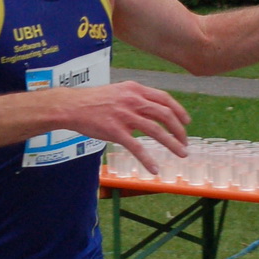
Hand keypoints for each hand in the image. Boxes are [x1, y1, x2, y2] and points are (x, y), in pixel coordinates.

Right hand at [64, 81, 189, 174]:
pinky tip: (154, 169)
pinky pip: (136, 147)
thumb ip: (136, 97)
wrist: (71, 106)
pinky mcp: (115, 131)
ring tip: (181, 153)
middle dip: (179, 130)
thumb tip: (152, 108)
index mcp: (135, 89)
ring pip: (156, 131)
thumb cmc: (94, 101)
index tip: (186, 122)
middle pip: (165, 114)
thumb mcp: (119, 91)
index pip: (164, 98)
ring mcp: (124, 116)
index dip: (179, 110)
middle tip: (185, 142)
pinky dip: (148, 159)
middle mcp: (133, 100)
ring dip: (172, 144)